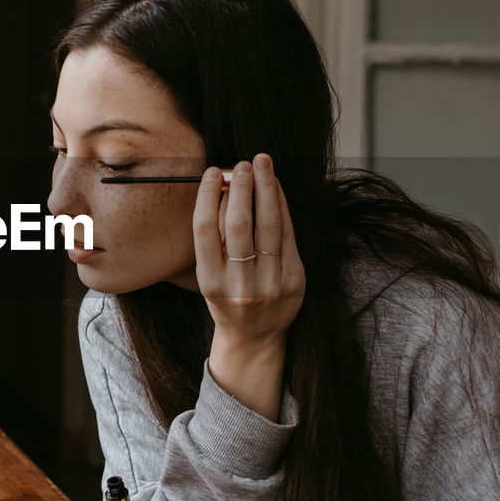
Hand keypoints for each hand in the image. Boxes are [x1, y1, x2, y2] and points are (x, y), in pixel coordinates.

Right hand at [193, 154, 304, 419]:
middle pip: (239, 225)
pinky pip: (288, 234)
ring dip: (266, 189)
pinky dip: (282, 206)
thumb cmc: (226, 298)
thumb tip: (222, 189)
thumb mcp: (209, 276)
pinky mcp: (295, 280)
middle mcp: (240, 284)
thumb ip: (213, 240)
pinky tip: (276, 188)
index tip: (213, 172)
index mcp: (210, 282)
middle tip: (242, 164)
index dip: (208, 196)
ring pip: (269, 226)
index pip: (205, 231)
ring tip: (262, 164)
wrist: (254, 337)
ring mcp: (270, 283)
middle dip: (241, 189)